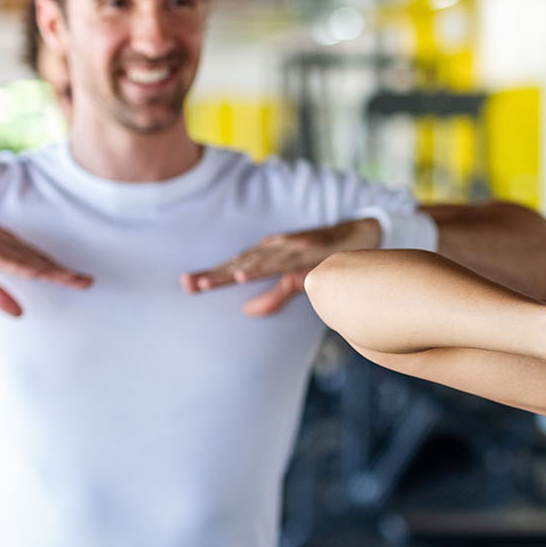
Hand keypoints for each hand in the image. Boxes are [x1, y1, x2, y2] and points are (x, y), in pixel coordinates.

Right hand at [0, 206, 92, 316]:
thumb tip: (19, 312)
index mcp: (4, 247)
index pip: (36, 263)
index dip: (60, 272)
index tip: (82, 282)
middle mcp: (1, 240)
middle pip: (37, 259)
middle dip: (62, 271)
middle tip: (88, 282)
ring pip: (23, 257)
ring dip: (47, 268)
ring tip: (69, 279)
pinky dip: (16, 264)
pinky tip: (32, 272)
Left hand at [184, 217, 382, 315]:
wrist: (359, 234)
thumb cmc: (324, 258)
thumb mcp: (296, 280)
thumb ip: (273, 297)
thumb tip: (247, 312)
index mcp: (267, 255)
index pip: (234, 267)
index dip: (211, 275)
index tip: (186, 284)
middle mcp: (273, 248)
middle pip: (238, 264)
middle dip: (213, 275)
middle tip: (187, 284)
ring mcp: (289, 247)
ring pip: (255, 263)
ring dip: (232, 273)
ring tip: (209, 284)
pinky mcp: (306, 248)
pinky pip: (281, 261)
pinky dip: (262, 268)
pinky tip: (246, 275)